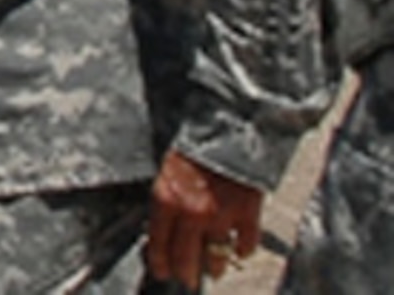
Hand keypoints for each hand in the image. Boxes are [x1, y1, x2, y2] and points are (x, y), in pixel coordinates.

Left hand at [146, 149, 262, 289]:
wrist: (224, 127)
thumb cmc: (190, 149)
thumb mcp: (165, 174)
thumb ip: (165, 204)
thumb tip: (163, 232)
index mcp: (165, 200)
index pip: (159, 245)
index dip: (160, 264)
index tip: (162, 273)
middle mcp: (191, 212)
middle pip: (186, 258)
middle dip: (186, 273)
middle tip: (187, 279)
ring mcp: (221, 215)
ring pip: (217, 257)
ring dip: (214, 266)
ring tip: (214, 270)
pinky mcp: (247, 212)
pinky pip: (246, 244)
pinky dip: (243, 250)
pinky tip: (239, 250)